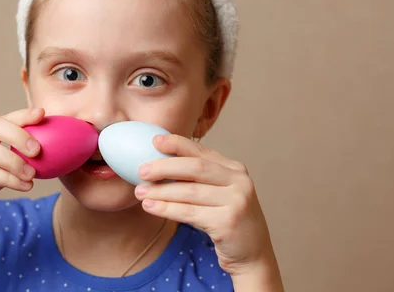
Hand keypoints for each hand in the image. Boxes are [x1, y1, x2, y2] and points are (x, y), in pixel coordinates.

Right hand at [0, 108, 44, 223]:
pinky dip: (8, 179)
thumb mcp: (2, 164)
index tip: (43, 113)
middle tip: (38, 150)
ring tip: (33, 174)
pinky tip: (25, 185)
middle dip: (18, 134)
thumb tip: (54, 147)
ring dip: (14, 161)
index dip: (22, 114)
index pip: (2, 118)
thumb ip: (18, 153)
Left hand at [134, 134, 275, 276]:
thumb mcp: (219, 193)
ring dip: (160, 191)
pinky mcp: (228, 222)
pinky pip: (189, 213)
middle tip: (141, 170)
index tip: (155, 140)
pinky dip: (166, 209)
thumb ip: (199, 178)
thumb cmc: (228, 220)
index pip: (202, 151)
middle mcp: (239, 181)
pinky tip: (150, 207)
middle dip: (164, 167)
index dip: (177, 144)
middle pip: (195, 168)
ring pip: (189, 192)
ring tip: (140, 192)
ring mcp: (236, 201)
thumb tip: (159, 163)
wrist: (253, 254)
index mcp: (234, 169)